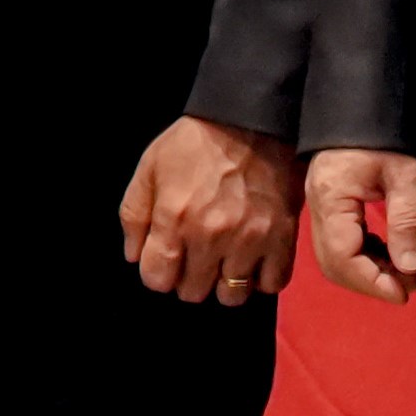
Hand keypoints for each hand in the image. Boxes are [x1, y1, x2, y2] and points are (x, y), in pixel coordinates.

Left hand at [122, 119, 302, 303]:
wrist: (253, 119)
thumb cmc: (198, 141)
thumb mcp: (150, 166)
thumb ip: (134, 214)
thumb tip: (134, 256)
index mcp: (174, 218)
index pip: (157, 279)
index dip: (158, 272)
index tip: (166, 259)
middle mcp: (210, 236)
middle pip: (193, 292)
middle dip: (188, 278)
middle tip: (196, 256)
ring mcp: (249, 240)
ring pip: (232, 296)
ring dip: (225, 282)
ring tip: (225, 260)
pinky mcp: (281, 237)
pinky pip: (271, 284)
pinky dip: (262, 277)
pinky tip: (253, 258)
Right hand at [304, 146, 415, 304]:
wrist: (363, 99)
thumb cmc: (385, 133)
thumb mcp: (405, 174)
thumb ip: (407, 221)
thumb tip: (411, 268)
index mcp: (331, 198)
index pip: (343, 257)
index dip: (373, 282)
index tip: (406, 292)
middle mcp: (317, 208)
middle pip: (334, 264)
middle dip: (372, 281)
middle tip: (411, 284)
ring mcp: (319, 207)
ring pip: (336, 257)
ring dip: (370, 271)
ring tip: (409, 271)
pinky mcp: (328, 204)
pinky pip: (341, 242)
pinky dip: (366, 256)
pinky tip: (392, 253)